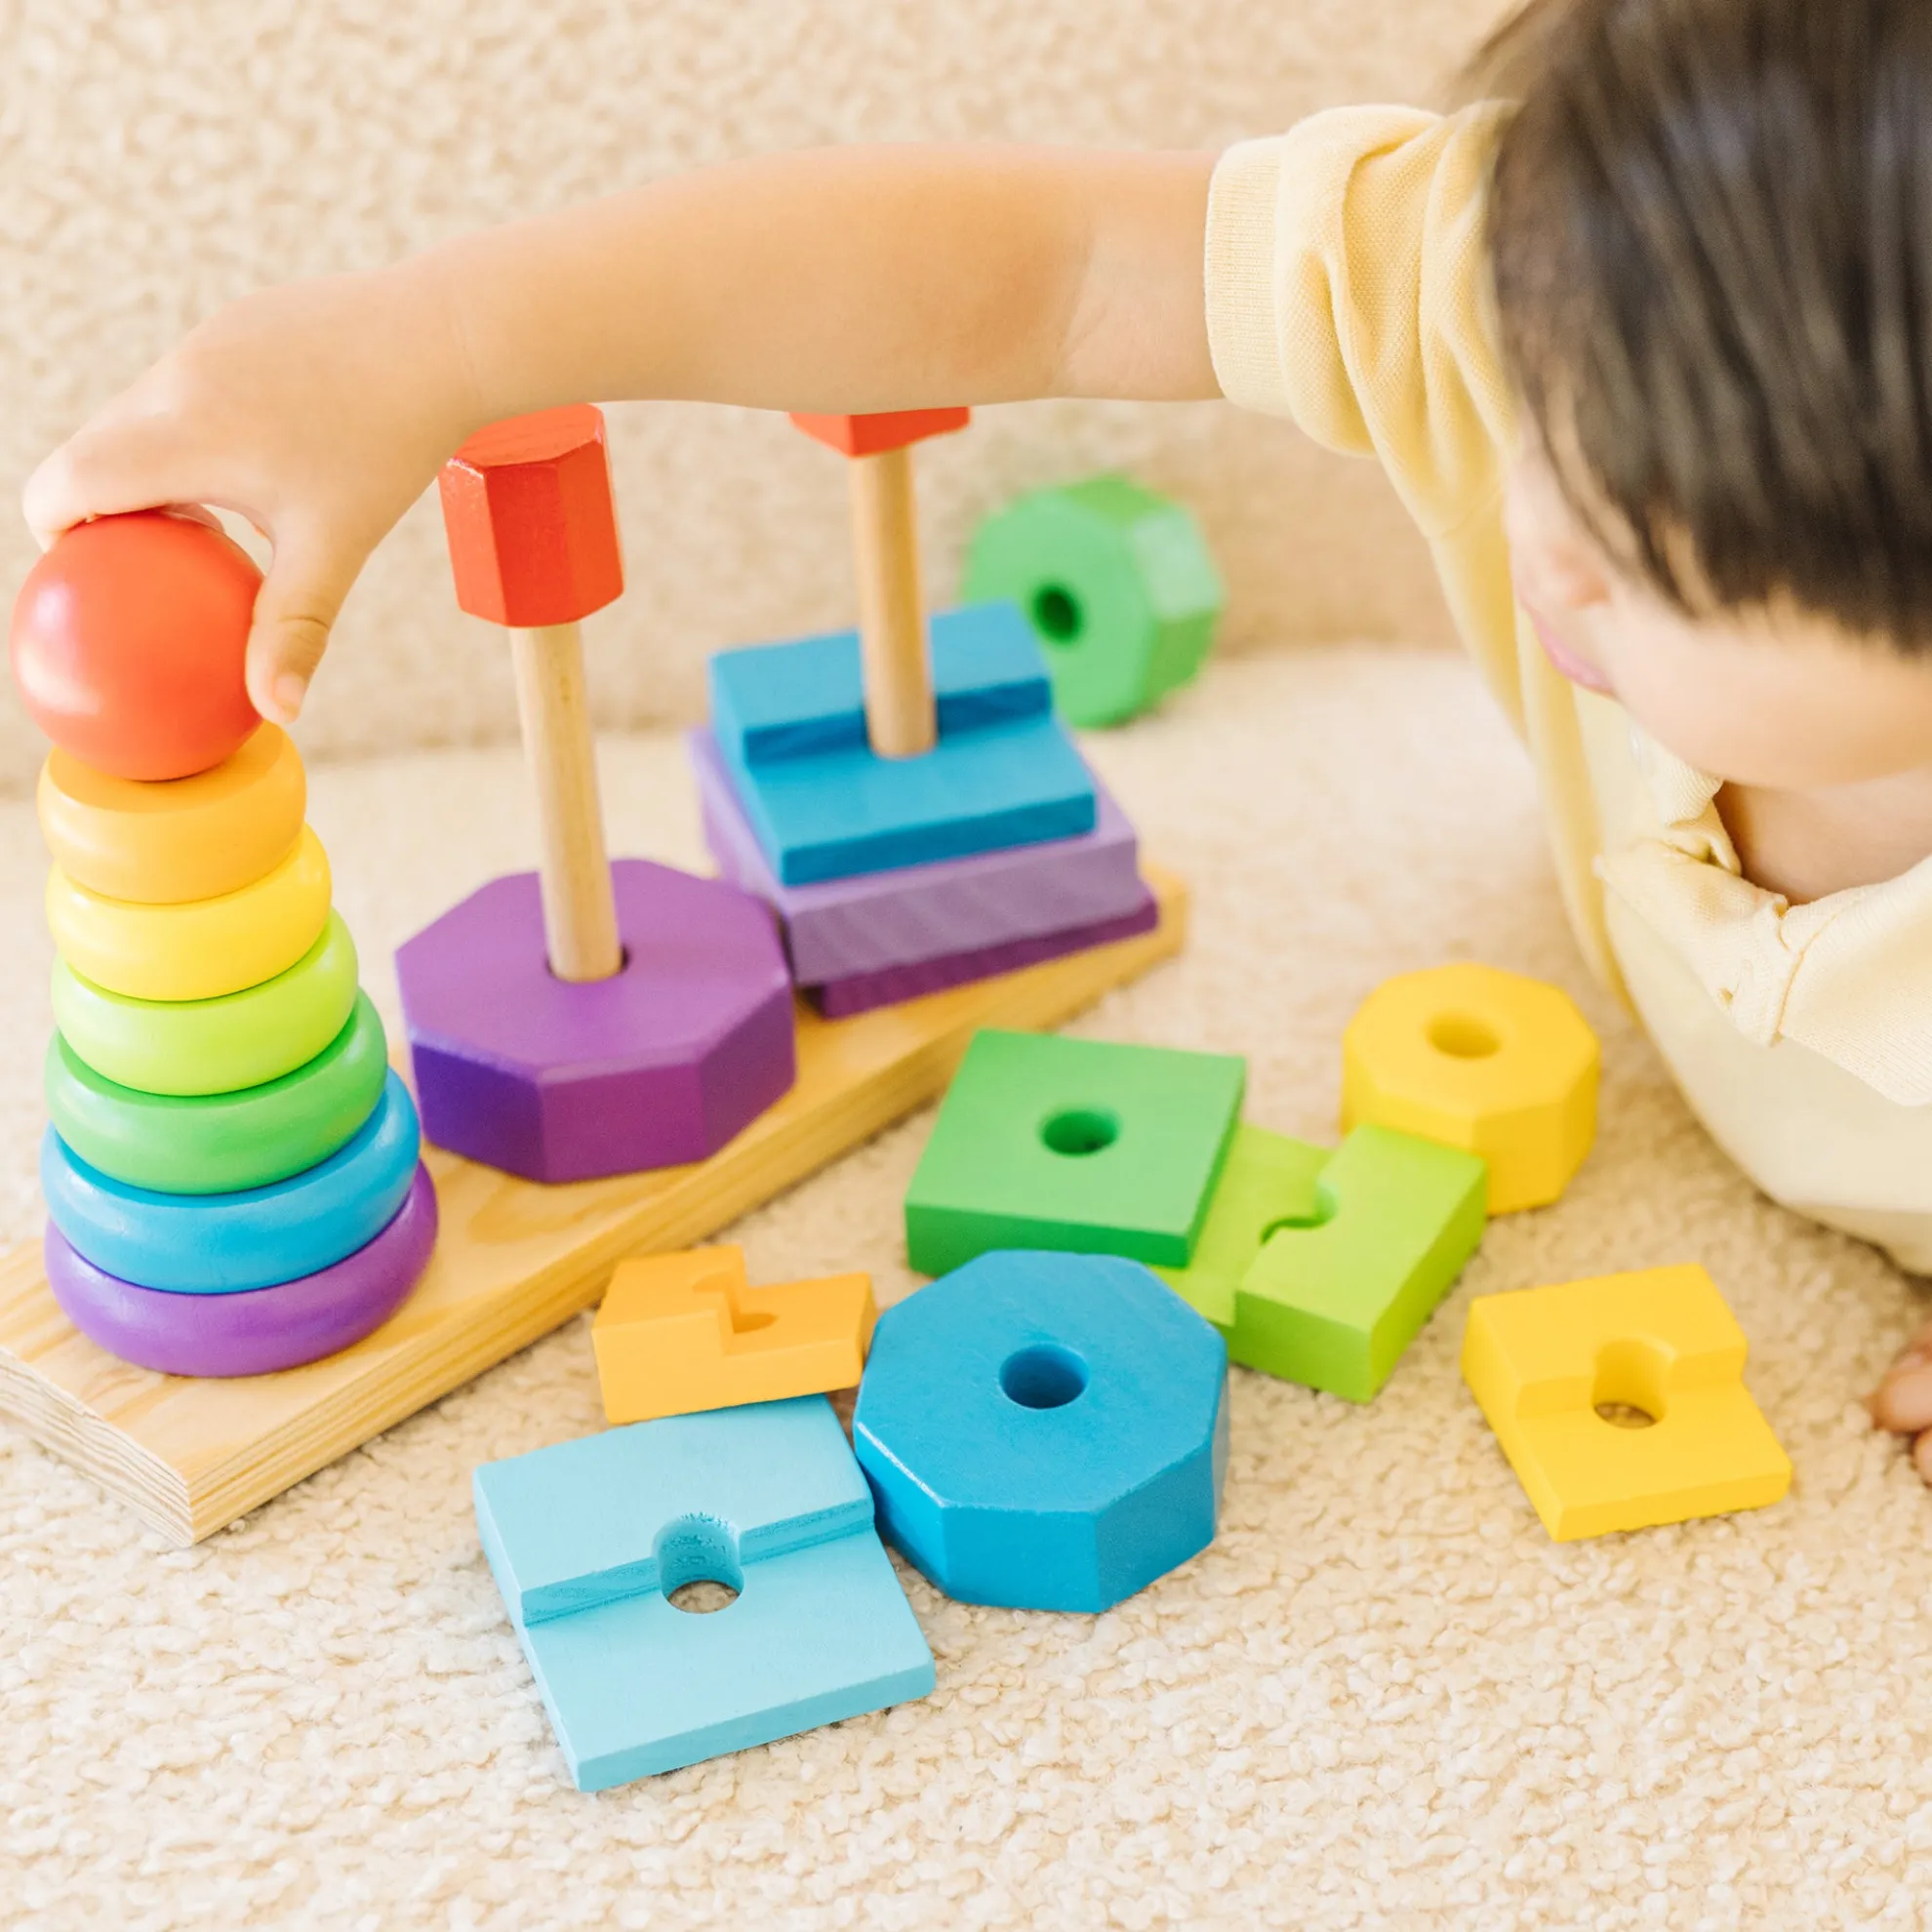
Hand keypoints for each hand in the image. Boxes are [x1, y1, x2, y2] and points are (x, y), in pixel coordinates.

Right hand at [23, 263, 478, 723]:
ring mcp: (203, 343)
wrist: (443, 335)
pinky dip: (198, 429)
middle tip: (145, 568)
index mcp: (178, 435)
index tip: (89, 579)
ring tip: (208, 525)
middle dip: (104, 509)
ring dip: (153, 468)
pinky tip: (262, 466)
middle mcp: (174, 380)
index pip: (65, 484)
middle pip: (92, 450)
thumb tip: (279, 711)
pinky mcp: (237, 323)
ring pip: (142, 413)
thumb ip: (294, 626)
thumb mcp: (338, 545)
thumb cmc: (391, 445)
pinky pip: (191, 386)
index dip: (54, 533)